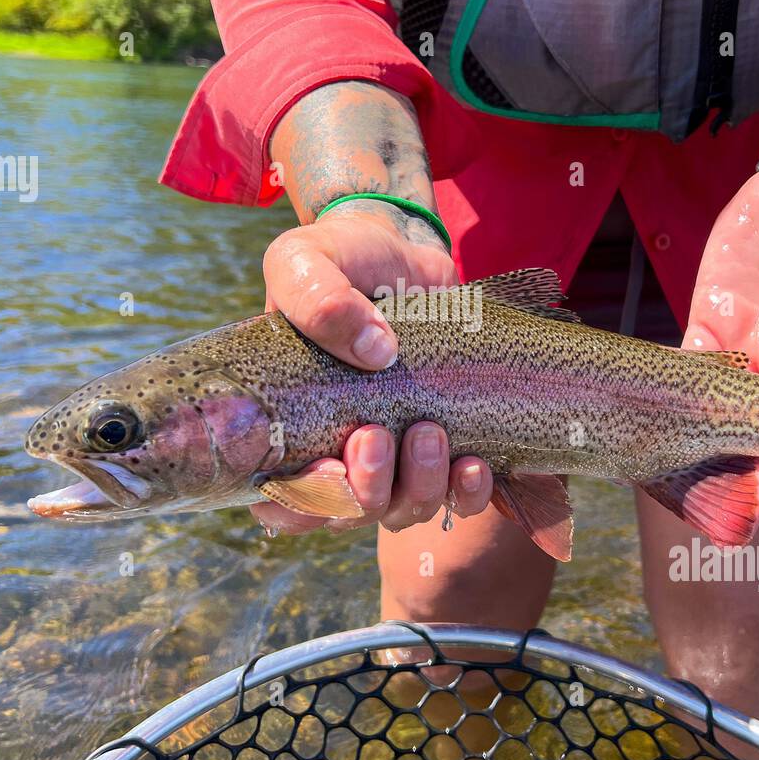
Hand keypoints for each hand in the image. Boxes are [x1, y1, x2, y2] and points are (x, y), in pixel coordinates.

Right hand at [253, 202, 493, 535]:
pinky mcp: (446, 446)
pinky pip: (457, 497)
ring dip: (419, 485)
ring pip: (404, 509)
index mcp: (290, 426)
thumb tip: (375, 351)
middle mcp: (341, 452)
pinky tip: (474, 463)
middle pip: (353, 512)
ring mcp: (396, 455)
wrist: (401, 247)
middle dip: (366, 489)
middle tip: (375, 435)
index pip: (285, 501)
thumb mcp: (306, 260)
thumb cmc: (339, 258)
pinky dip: (467, 492)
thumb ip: (317, 298)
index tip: (331, 465)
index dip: (306, 504)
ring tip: (430, 433)